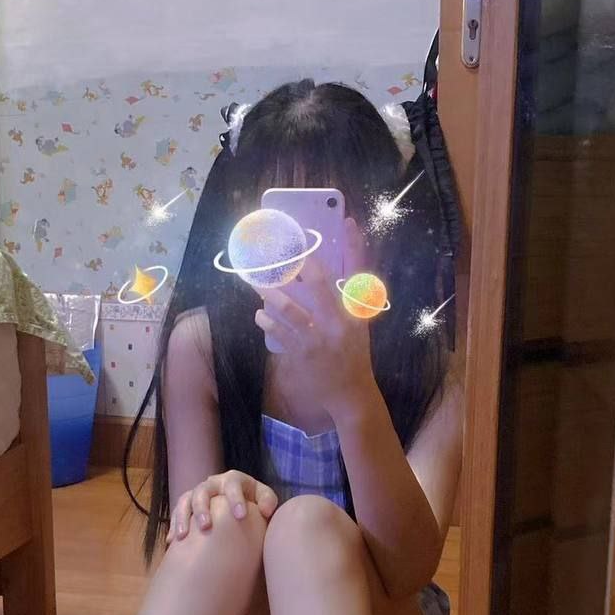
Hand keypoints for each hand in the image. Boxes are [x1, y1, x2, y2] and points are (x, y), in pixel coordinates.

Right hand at [167, 469, 278, 541]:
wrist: (241, 509)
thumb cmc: (256, 504)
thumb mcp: (265, 499)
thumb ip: (268, 502)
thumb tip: (265, 511)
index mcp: (233, 480)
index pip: (233, 484)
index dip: (235, 498)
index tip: (241, 516)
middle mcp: (213, 484)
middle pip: (202, 491)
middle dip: (202, 508)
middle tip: (206, 526)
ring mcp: (198, 494)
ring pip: (185, 501)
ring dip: (183, 517)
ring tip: (183, 536)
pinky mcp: (188, 507)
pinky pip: (177, 514)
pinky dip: (174, 527)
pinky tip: (172, 542)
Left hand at [255, 217, 376, 417]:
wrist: (350, 393)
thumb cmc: (354, 354)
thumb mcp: (359, 325)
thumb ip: (349, 299)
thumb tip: (331, 273)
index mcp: (356, 311)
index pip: (358, 272)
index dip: (354, 245)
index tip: (344, 221)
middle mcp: (339, 321)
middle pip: (317, 283)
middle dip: (294, 265)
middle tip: (273, 251)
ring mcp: (320, 338)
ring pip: (291, 308)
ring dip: (271, 292)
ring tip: (256, 282)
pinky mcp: (303, 354)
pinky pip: (280, 332)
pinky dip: (267, 320)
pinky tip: (259, 313)